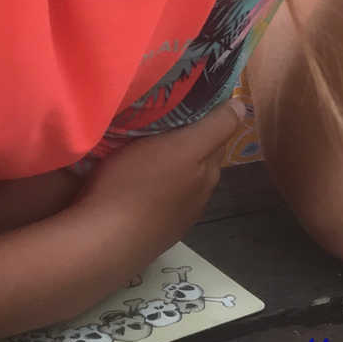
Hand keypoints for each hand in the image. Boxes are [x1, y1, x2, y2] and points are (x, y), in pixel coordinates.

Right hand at [71, 99, 245, 273]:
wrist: (101, 244)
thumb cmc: (137, 185)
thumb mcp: (181, 146)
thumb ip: (215, 127)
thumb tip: (241, 106)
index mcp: (207, 172)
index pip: (217, 136)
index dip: (205, 115)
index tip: (185, 97)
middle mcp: (198, 196)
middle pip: (198, 158)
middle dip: (187, 139)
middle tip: (162, 117)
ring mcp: (175, 218)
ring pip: (178, 179)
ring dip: (168, 164)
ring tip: (144, 147)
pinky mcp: (151, 232)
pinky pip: (157, 200)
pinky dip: (152, 186)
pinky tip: (134, 183)